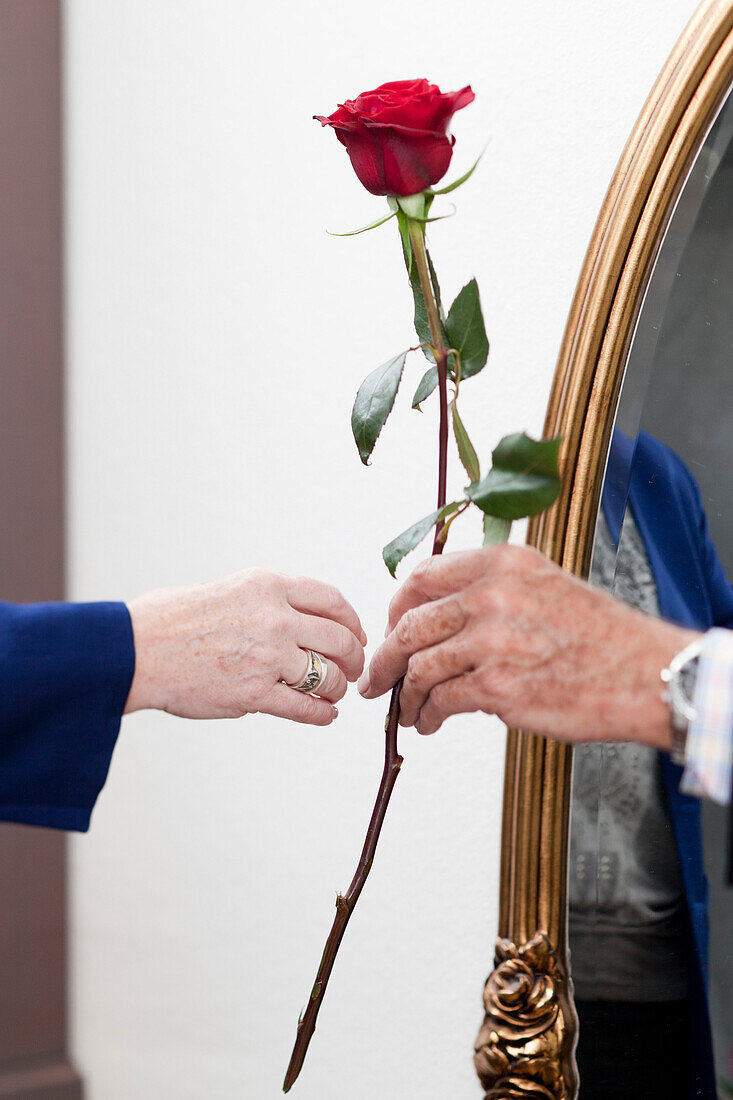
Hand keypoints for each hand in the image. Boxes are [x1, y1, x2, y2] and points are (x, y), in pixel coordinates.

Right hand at [125, 569, 365, 724]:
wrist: (136, 650)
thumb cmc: (172, 619)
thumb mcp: (230, 588)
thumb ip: (267, 600)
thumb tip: (297, 617)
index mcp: (268, 586)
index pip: (331, 600)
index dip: (352, 621)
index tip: (355, 634)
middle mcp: (275, 617)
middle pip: (339, 639)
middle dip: (352, 657)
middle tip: (351, 667)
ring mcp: (268, 657)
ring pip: (328, 676)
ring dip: (337, 689)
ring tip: (333, 694)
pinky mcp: (256, 693)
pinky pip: (306, 708)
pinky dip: (322, 714)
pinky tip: (324, 715)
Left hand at [359, 545, 695, 748]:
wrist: (647, 674)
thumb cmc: (601, 637)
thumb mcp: (546, 585)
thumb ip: (493, 590)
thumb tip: (442, 617)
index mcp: (503, 563)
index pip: (423, 576)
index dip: (397, 607)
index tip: (392, 629)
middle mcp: (494, 594)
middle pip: (410, 623)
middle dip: (386, 657)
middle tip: (378, 678)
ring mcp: (494, 640)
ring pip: (419, 666)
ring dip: (405, 694)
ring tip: (408, 710)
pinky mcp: (499, 686)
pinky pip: (441, 700)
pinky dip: (428, 714)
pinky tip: (431, 722)